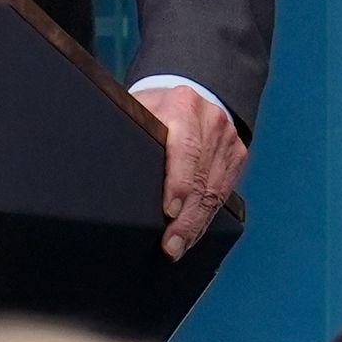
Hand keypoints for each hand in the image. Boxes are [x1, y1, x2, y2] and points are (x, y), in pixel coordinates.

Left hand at [141, 81, 246, 261]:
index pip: (185, 149)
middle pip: (201, 178)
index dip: (178, 183)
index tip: (169, 211)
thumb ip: (131, 133)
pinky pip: (223, 193)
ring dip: (196, 224)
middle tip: (170, 245)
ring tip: (178, 247)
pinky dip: (207, 217)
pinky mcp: (237, 154)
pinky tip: (193, 234)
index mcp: (182, 105)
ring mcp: (227, 138)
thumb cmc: (154, 108)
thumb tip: (105, 170)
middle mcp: (210, 121)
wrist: (189, 95)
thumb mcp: (138, 111)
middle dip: (185, 218)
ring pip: (214, 191)